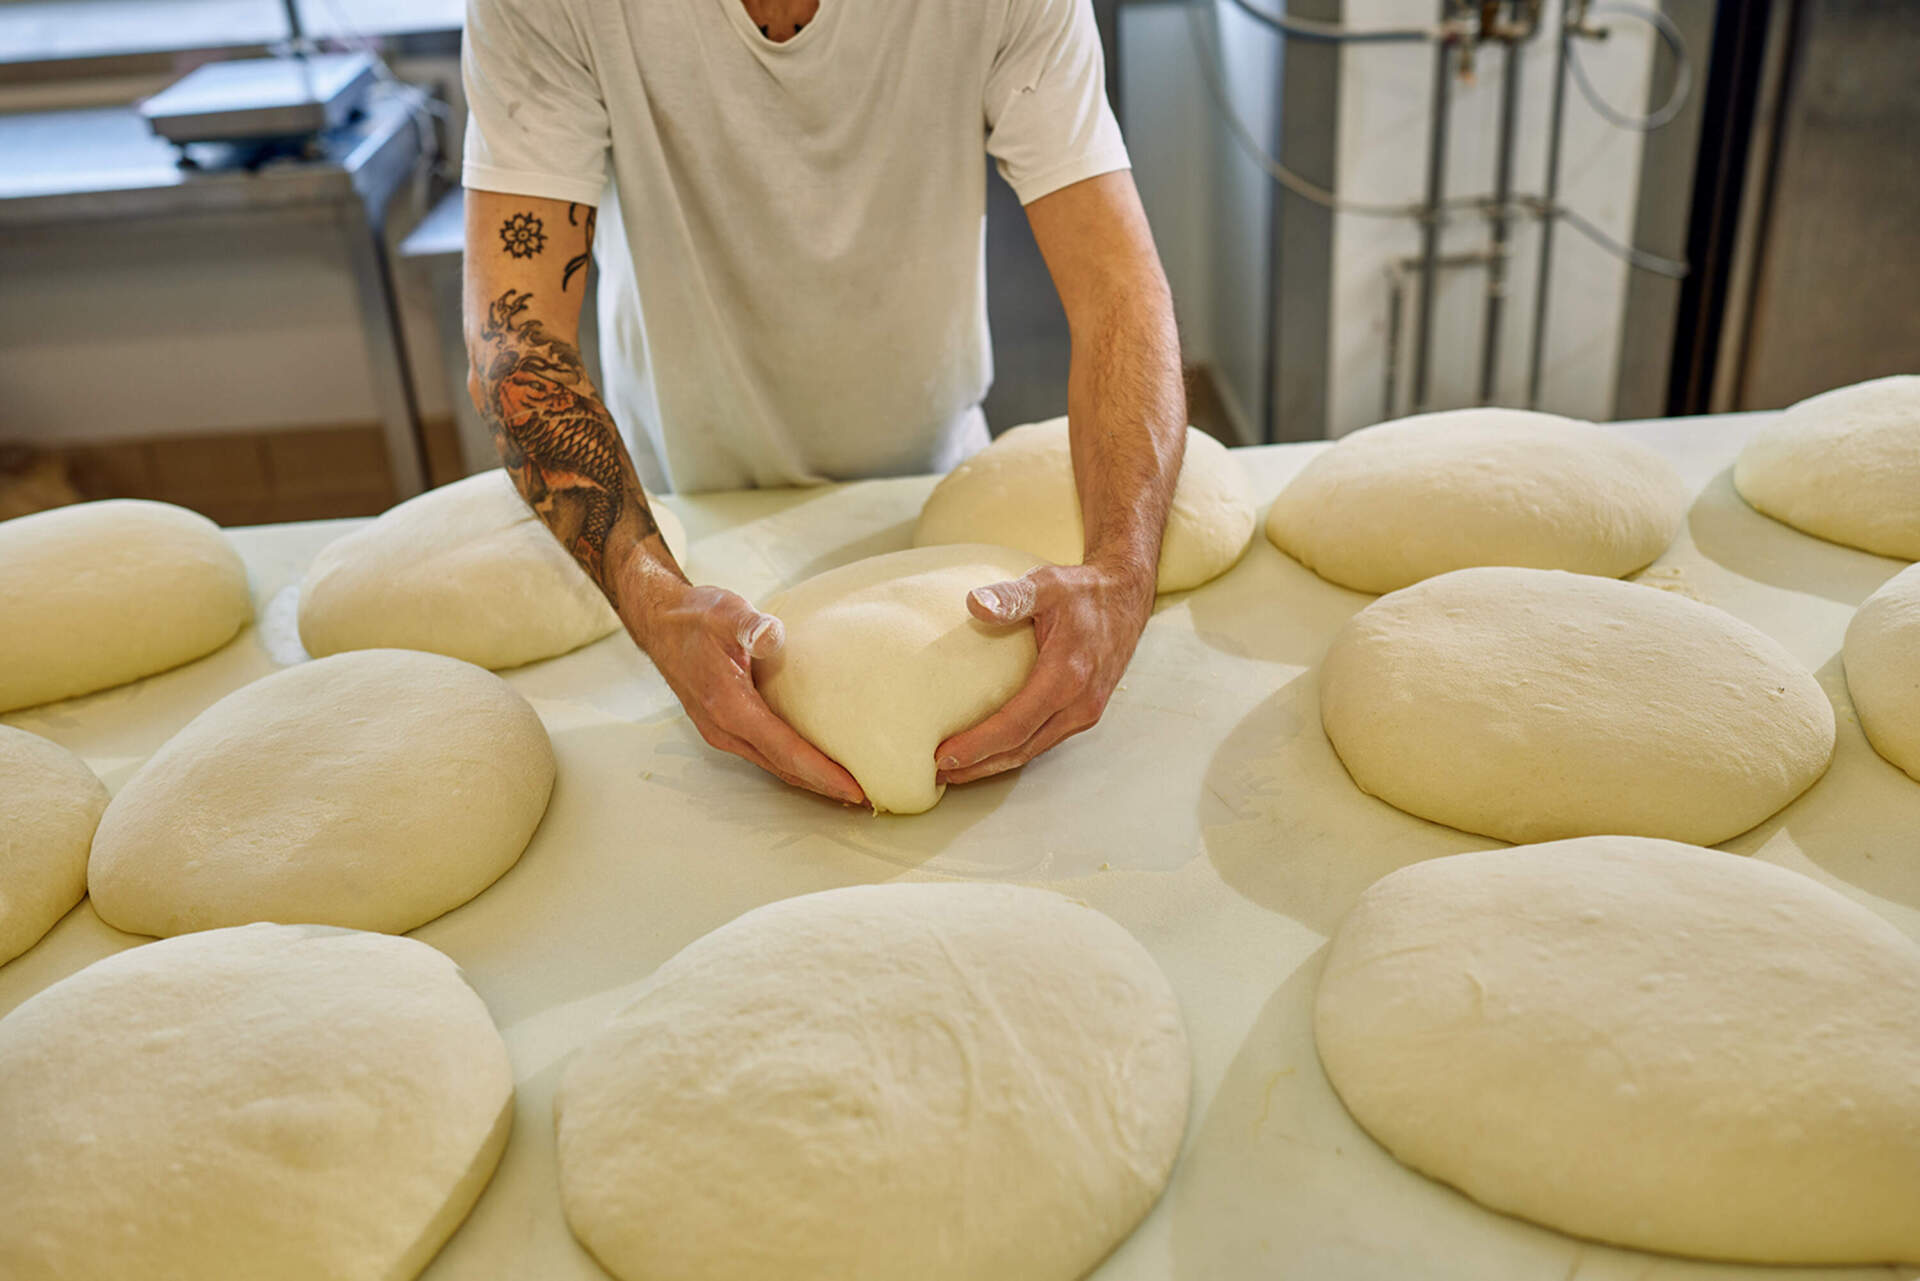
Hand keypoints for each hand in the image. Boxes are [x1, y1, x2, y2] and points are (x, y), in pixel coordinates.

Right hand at [624, 579, 863, 803]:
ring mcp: (720, 731)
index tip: (855, 788)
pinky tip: (812, 764)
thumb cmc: (695, 617)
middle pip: (783, 768)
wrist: (659, 624)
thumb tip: (772, 635)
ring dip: (808, 779)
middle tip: (865, 798)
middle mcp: (724, 727)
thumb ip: (750, 625)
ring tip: (845, 789)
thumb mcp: (725, 612)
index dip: (821, 772)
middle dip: (823, 786)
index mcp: (729, 706)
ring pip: (772, 765)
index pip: (785, 750)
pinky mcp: (722, 727)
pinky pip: (763, 754)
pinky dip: (790, 764)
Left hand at [934, 559, 1153, 784]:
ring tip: (958, 770)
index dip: (978, 745)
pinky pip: (1045, 739)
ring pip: (1034, 749)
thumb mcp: (1047, 584)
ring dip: (995, 762)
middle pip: (1022, 748)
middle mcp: (1079, 702)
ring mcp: (1085, 711)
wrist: (1127, 596)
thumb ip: (1012, 596)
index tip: (943, 757)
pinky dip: (1015, 749)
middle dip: (979, 765)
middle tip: (939, 773)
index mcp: (1067, 676)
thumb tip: (975, 604)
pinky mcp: (1085, 712)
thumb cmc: (1084, 590)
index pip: (1015, 724)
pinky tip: (992, 750)